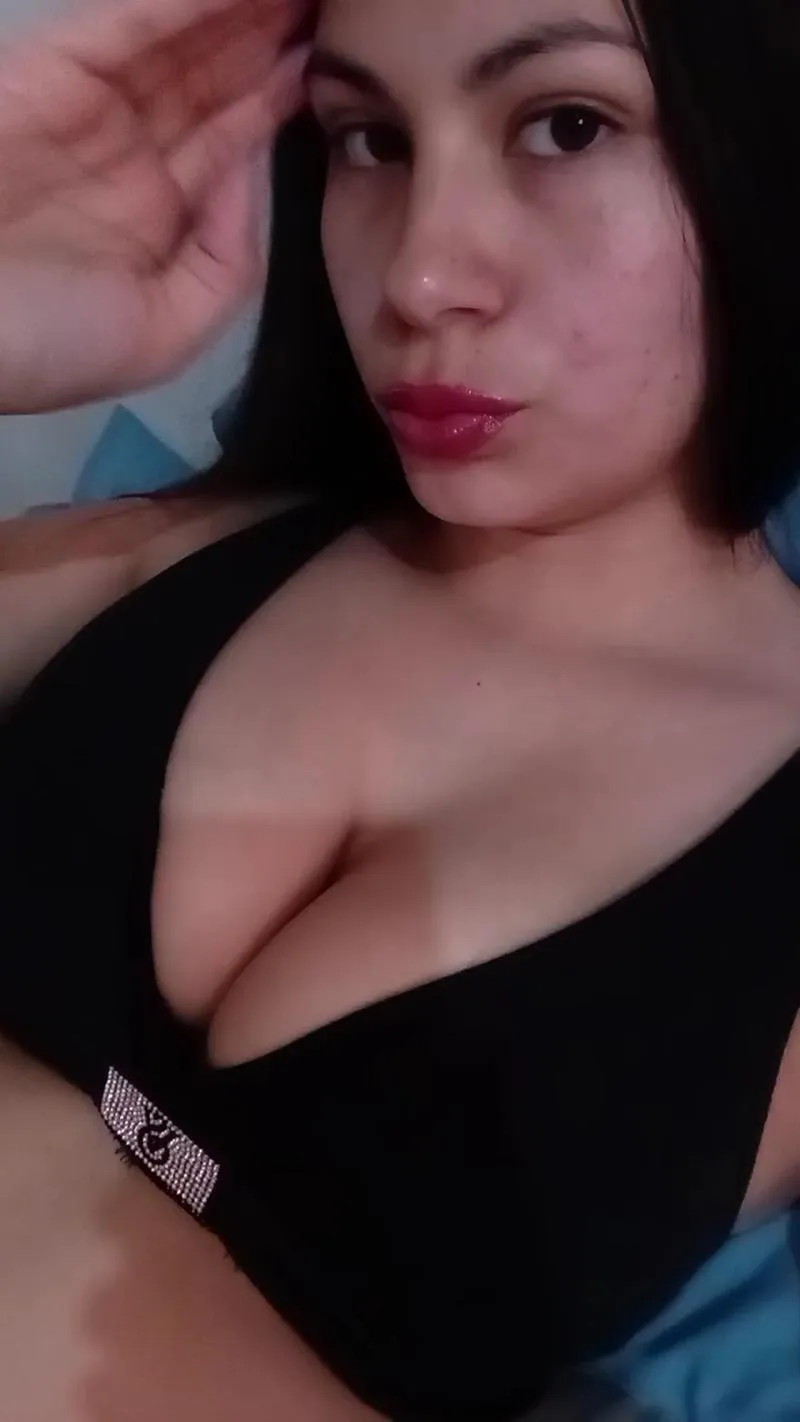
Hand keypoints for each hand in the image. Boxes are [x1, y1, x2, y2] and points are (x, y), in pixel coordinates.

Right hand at [0, 0, 308, 413]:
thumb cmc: (44, 344)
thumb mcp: (161, 335)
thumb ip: (222, 264)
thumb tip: (250, 178)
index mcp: (155, 219)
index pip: (231, 141)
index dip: (283, 94)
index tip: (343, 59)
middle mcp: (129, 154)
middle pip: (215, 79)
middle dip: (275, 35)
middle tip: (335, 1)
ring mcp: (89, 108)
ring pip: (182, 42)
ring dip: (244, 10)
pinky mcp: (49, 71)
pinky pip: (131, 24)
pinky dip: (187, 3)